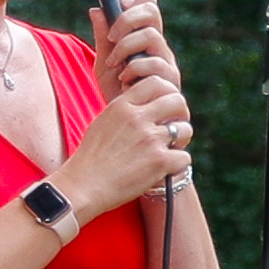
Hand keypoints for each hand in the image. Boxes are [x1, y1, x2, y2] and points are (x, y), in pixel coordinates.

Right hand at [58, 55, 194, 216]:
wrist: (83, 186)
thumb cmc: (91, 157)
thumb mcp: (104, 122)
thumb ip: (127, 110)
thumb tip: (150, 106)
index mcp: (122, 106)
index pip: (157, 82)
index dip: (166, 93)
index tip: (165, 106)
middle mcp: (138, 118)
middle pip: (177, 101)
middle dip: (180, 113)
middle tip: (174, 126)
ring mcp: (150, 139)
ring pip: (185, 129)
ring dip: (181, 140)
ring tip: (169, 149)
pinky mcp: (160, 162)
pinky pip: (184, 157)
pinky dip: (177, 164)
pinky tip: (165, 169)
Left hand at [93, 0, 179, 107]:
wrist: (130, 128)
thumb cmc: (119, 96)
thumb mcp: (104, 65)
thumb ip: (103, 40)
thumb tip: (95, 10)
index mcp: (146, 40)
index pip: (150, 6)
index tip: (122, 2)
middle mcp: (159, 48)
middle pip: (152, 13)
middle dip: (128, 19)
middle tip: (113, 36)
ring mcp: (167, 63)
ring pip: (151, 36)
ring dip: (127, 45)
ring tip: (115, 63)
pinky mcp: (170, 81)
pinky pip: (153, 63)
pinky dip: (134, 69)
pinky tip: (125, 80)